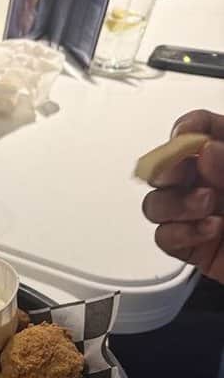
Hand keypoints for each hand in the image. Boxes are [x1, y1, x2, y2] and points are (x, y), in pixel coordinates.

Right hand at [142, 110, 223, 282]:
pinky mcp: (198, 248)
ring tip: (206, 205)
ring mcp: (205, 216)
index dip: (190, 128)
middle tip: (182, 173)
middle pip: (170, 166)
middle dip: (170, 168)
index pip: (204, 129)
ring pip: (159, 203)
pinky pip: (166, 238)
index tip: (187, 136)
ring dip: (175, 203)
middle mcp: (218, 184)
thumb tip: (206, 152)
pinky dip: (181, 234)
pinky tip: (210, 231)